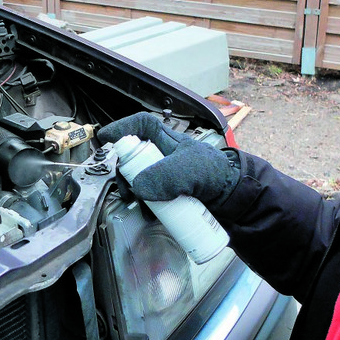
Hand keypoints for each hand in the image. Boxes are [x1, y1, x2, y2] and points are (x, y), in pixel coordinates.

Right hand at [97, 112, 238, 208]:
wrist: (234, 199)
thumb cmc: (214, 174)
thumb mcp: (189, 171)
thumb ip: (165, 176)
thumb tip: (137, 188)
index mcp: (167, 139)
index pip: (141, 125)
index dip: (121, 127)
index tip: (105, 138)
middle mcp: (162, 155)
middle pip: (133, 157)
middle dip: (124, 171)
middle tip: (125, 188)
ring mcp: (165, 175)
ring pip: (138, 178)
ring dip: (133, 190)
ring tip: (136, 203)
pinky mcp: (168, 193)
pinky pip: (149, 197)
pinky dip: (145, 205)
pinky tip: (149, 214)